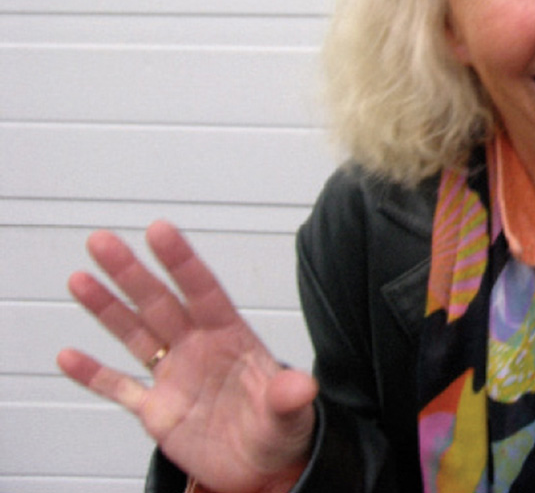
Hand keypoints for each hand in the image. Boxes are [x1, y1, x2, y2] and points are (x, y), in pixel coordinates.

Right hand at [57, 221, 315, 492]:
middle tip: (102, 241)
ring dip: (107, 308)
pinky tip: (69, 355)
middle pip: (159, 303)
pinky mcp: (157, 410)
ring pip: (135, 334)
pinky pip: (120, 387)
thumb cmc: (281, 432)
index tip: (159, 230)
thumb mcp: (290, 415)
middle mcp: (199, 349)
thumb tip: (301, 386)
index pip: (203, 291)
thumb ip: (288, 397)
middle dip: (131, 272)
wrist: (263, 469)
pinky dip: (95, 374)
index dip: (181, 261)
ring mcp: (176, 377)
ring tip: (81, 279)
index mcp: (232, 338)